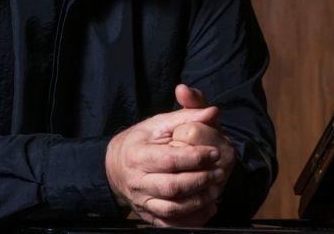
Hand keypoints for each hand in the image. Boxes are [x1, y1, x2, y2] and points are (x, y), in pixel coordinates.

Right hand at [105, 106, 220, 226]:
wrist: (114, 166)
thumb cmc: (139, 141)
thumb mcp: (158, 124)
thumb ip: (186, 117)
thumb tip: (212, 111)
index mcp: (137, 155)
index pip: (169, 160)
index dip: (194, 158)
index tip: (214, 152)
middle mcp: (137, 182)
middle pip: (172, 187)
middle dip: (200, 180)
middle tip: (219, 171)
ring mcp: (142, 202)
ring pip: (172, 209)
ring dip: (199, 201)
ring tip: (216, 188)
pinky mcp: (148, 216)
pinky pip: (171, 225)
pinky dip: (192, 220)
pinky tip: (208, 208)